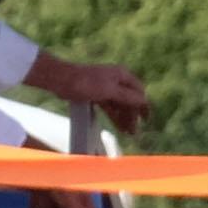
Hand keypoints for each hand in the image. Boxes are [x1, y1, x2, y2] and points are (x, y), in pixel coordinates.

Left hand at [33, 56, 155, 127]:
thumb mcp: (110, 90)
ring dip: (124, 118)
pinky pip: (111, 107)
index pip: (139, 92)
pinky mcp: (98, 94)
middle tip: (134, 132)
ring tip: (127, 133)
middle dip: (132, 116)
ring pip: (120, 105)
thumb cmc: (86, 82)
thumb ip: (128, 97)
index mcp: (122, 75)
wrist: (62, 79)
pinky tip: (118, 126)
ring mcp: (107, 87)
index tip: (146, 120)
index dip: (143, 106)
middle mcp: (116, 80)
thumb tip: (144, 102)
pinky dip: (115, 116)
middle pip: (130, 100)